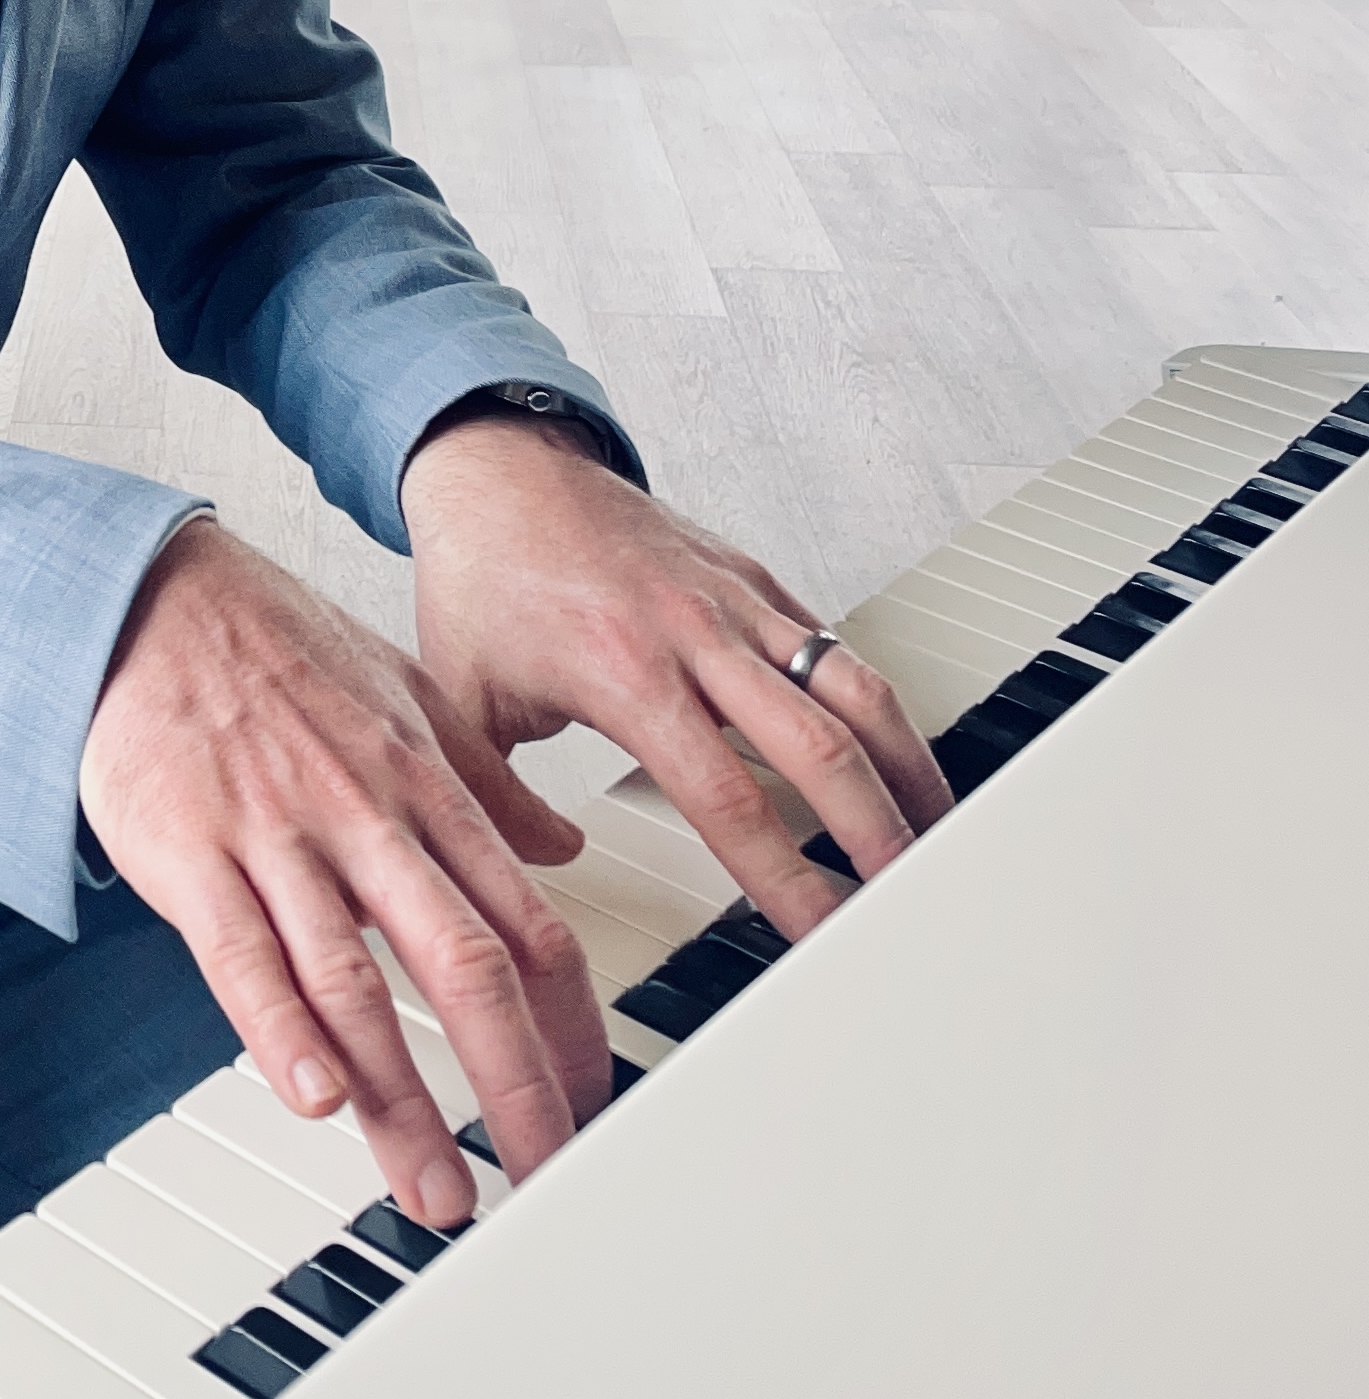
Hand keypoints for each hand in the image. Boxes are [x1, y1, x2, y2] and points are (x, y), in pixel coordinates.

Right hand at [78, 520, 612, 1231]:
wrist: (150, 594)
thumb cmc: (276, 646)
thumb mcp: (410, 695)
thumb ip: (490, 784)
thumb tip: (567, 844)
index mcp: (427, 791)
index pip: (529, 927)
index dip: (569, 1028)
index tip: (590, 1104)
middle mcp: (368, 822)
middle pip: (466, 968)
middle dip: (514, 1087)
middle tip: (544, 1176)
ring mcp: (279, 839)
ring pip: (357, 985)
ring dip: (404, 1102)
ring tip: (436, 1192)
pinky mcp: (191, 854)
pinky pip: (242, 955)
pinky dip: (281, 1031)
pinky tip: (315, 1099)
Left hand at [400, 412, 954, 943]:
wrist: (497, 466)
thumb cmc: (482, 576)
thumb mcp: (462, 700)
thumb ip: (498, 799)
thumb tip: (539, 869)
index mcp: (624, 673)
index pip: (727, 800)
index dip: (784, 877)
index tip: (820, 932)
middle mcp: (694, 633)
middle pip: (818, 748)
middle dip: (875, 832)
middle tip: (909, 898)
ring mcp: (733, 600)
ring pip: (852, 687)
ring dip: (906, 767)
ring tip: (935, 833)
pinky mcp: (752, 576)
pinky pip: (834, 644)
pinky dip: (878, 703)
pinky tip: (898, 754)